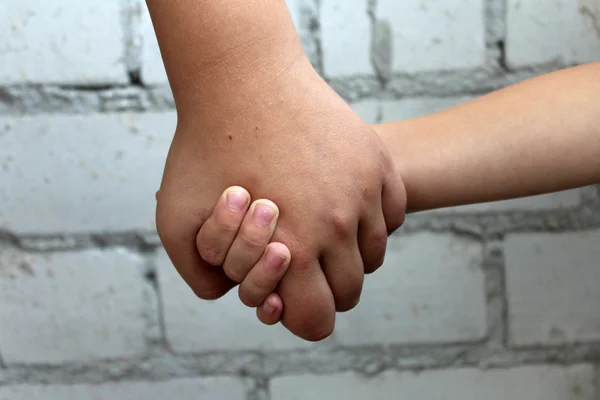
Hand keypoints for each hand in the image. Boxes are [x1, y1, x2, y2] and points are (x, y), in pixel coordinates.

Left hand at [156, 54, 405, 340]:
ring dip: (348, 253)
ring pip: (372, 255)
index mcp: (291, 250)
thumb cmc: (204, 148)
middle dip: (323, 287)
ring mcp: (364, 191)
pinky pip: (391, 216)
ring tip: (318, 228)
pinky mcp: (377, 163)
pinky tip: (342, 204)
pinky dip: (371, 221)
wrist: (243, 78)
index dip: (300, 317)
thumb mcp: (175, 219)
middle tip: (301, 260)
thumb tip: (233, 297)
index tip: (288, 295)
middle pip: (349, 292)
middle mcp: (337, 226)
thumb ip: (201, 275)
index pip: (317, 321)